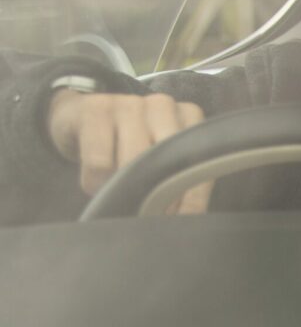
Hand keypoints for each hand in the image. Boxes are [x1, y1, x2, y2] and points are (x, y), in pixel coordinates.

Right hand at [48, 90, 211, 212]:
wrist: (75, 117)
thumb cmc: (124, 144)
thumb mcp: (156, 155)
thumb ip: (174, 176)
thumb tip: (184, 218)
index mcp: (187, 116)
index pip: (199, 159)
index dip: (193, 196)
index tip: (186, 222)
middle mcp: (163, 105)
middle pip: (167, 160)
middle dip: (159, 195)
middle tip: (148, 216)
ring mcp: (129, 104)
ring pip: (134, 160)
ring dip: (123, 188)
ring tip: (116, 197)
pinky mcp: (95, 109)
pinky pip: (100, 160)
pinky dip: (95, 181)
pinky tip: (95, 183)